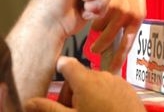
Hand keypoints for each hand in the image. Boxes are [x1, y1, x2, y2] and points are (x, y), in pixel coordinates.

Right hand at [23, 57, 145, 111]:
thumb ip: (49, 109)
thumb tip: (28, 102)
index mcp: (85, 80)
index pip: (67, 64)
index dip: (59, 70)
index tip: (55, 80)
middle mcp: (102, 75)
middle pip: (80, 76)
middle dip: (71, 91)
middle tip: (69, 110)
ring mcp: (117, 80)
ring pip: (95, 82)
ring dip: (87, 94)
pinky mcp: (127, 88)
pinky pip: (109, 87)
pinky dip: (102, 96)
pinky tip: (102, 111)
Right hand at [89, 0, 145, 73]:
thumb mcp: (136, 10)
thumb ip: (128, 28)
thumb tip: (118, 51)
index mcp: (137, 20)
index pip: (126, 45)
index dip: (118, 60)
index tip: (111, 71)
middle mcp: (127, 15)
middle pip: (108, 41)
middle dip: (99, 48)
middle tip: (95, 50)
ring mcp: (115, 7)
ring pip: (98, 29)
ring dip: (95, 30)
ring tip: (96, 28)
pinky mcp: (104, 0)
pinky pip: (94, 16)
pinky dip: (92, 18)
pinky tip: (93, 14)